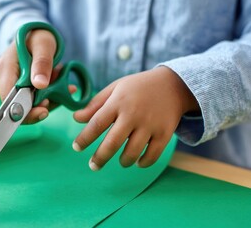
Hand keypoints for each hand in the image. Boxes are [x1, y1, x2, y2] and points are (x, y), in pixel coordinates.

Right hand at [0, 29, 75, 123]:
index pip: (8, 98)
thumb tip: (40, 85)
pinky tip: (59, 86)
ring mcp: (10, 87)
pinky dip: (48, 97)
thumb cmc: (37, 37)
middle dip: (41, 104)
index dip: (24, 110)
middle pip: (18, 106)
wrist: (35, 36)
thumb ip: (42, 63)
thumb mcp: (43, 45)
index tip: (44, 110)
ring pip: (28, 106)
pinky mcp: (19, 91)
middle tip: (58, 93)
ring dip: (48, 99)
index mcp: (5, 68)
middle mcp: (4, 80)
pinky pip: (33, 102)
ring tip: (58, 81)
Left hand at [73, 66, 199, 169]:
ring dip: (123, 161)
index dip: (84, 138)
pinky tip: (137, 161)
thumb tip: (76, 118)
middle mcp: (133, 114)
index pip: (96, 123)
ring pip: (132, 152)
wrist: (173, 84)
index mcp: (118, 102)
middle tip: (93, 166)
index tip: (76, 147)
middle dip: (100, 158)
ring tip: (119, 161)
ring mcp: (150, 125)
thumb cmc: (137, 87)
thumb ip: (95, 104)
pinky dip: (143, 162)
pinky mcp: (165, 133)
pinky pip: (152, 155)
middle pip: (112, 143)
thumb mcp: (115, 89)